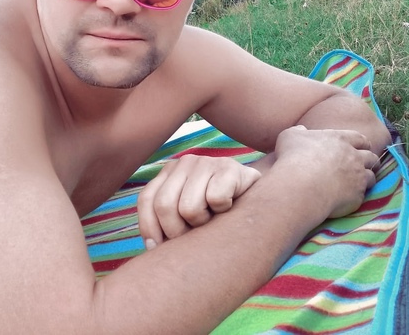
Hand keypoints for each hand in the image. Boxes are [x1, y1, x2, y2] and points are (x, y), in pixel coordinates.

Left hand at [137, 155, 260, 247]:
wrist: (262, 199)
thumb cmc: (218, 216)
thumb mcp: (186, 216)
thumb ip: (166, 222)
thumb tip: (149, 248)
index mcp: (169, 172)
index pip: (147, 201)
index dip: (152, 230)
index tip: (161, 247)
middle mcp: (185, 161)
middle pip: (165, 206)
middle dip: (178, 231)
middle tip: (195, 232)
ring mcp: (207, 161)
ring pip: (189, 208)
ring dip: (203, 223)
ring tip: (213, 218)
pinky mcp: (230, 168)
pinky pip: (215, 200)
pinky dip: (223, 211)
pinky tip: (230, 207)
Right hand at [275, 125, 379, 218]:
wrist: (300, 185)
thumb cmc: (293, 157)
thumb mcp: (289, 136)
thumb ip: (298, 131)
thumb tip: (301, 129)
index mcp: (341, 139)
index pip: (360, 138)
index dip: (361, 143)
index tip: (361, 147)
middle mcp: (354, 156)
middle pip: (371, 157)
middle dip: (369, 160)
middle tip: (363, 165)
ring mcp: (358, 176)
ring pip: (371, 176)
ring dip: (367, 178)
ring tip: (360, 182)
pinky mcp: (357, 196)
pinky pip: (363, 195)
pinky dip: (357, 195)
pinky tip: (348, 197)